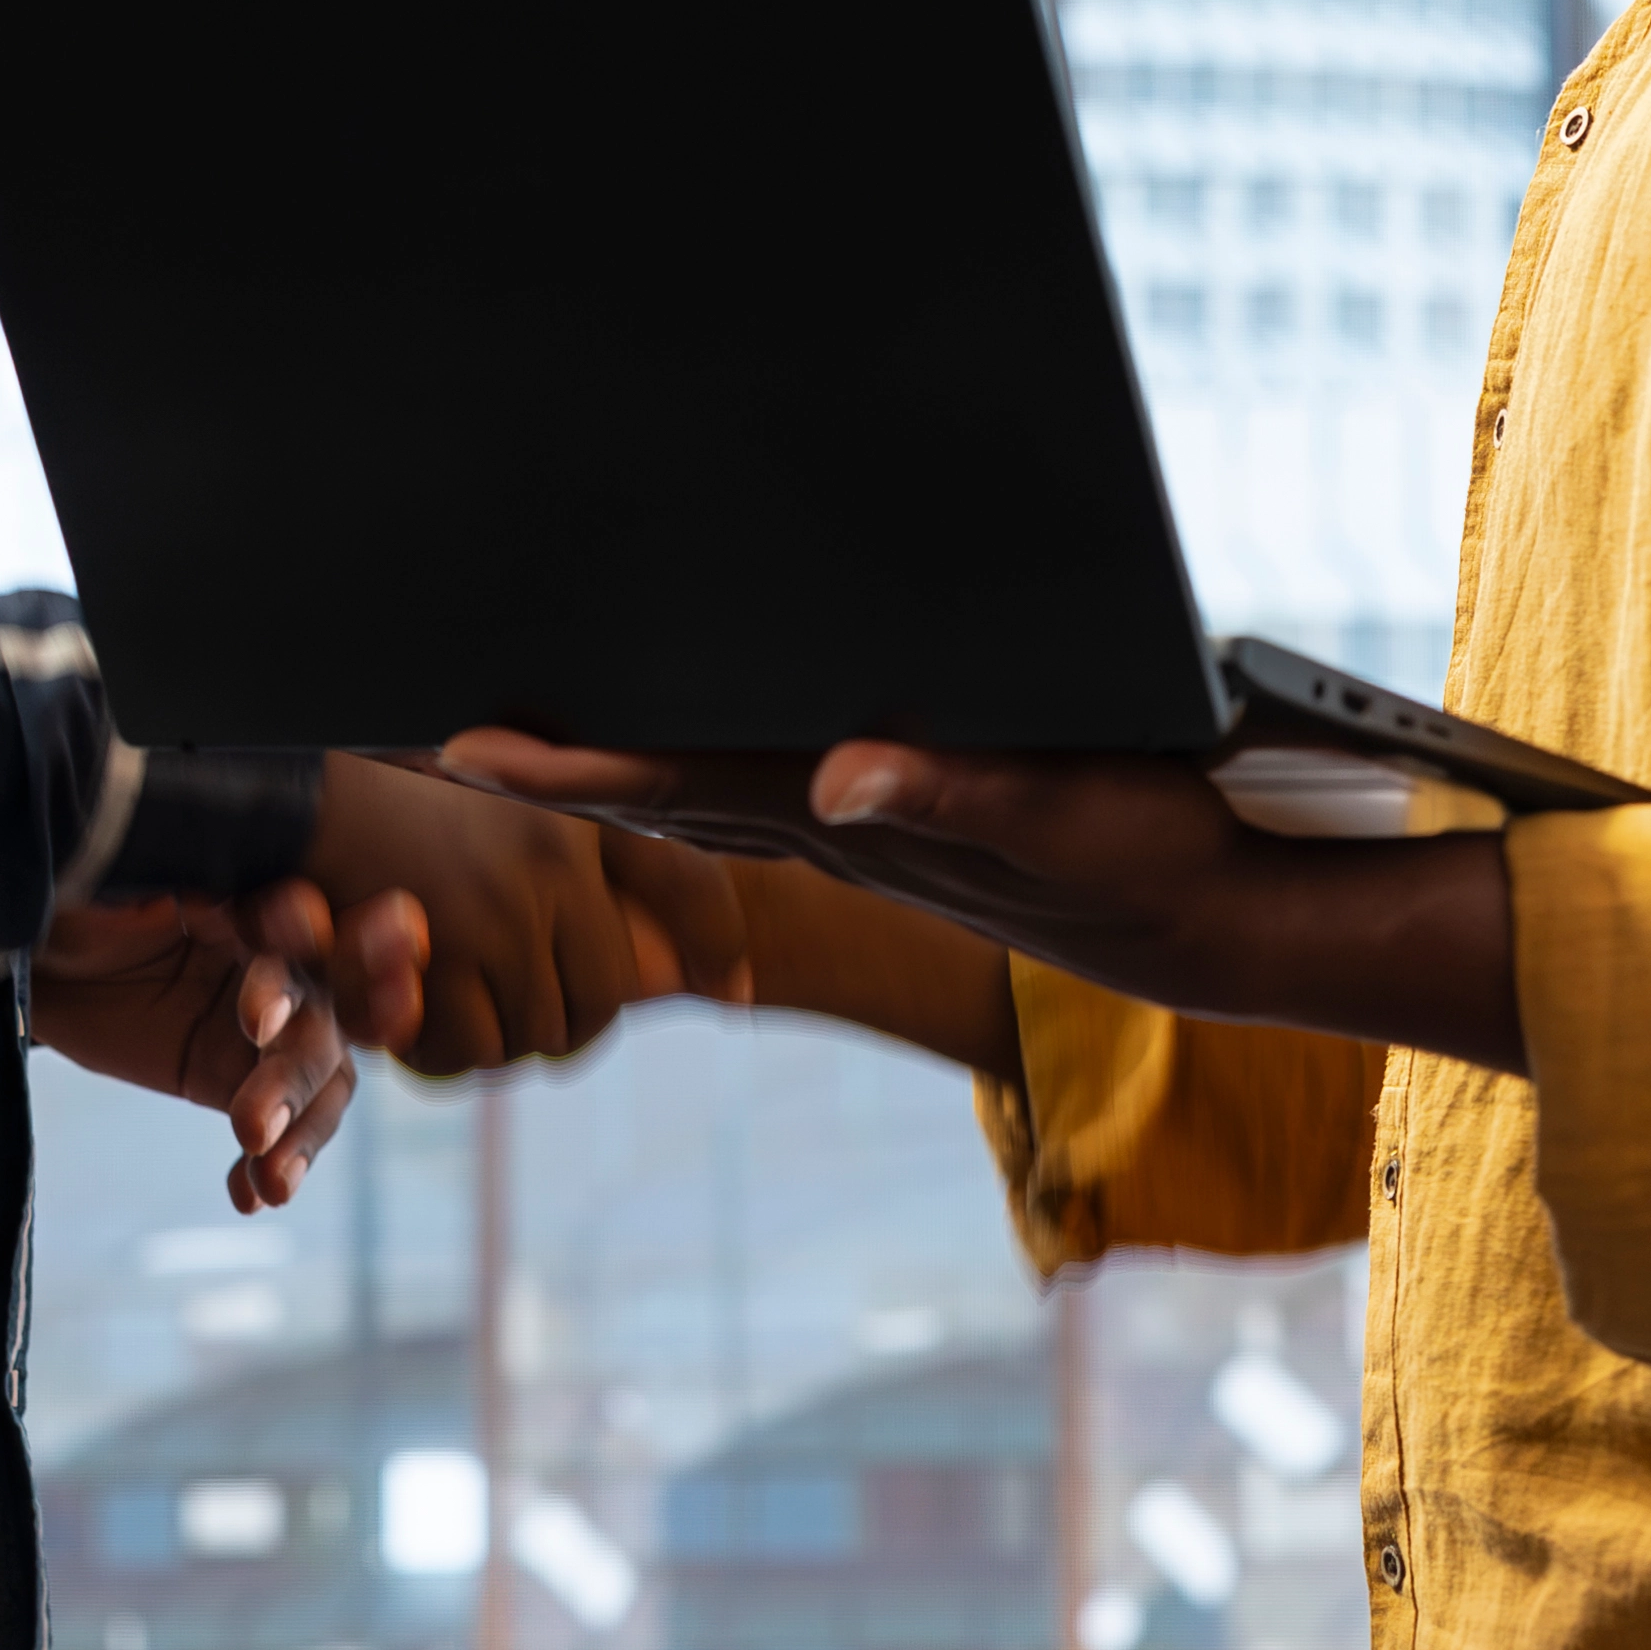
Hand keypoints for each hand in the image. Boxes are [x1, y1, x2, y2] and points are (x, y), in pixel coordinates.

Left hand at [30, 877, 357, 1209]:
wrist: (43, 966)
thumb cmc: (67, 913)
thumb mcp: (87, 904)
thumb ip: (129, 905)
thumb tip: (158, 910)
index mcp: (244, 902)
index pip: (293, 930)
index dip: (292, 973)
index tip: (255, 1019)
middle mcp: (273, 960)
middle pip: (319, 1018)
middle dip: (294, 1074)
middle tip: (252, 1125)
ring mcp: (266, 1028)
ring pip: (320, 1079)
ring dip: (304, 1132)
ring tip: (274, 1182)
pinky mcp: (239, 1080)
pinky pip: (280, 1130)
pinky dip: (271, 1166)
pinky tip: (251, 1197)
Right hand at [305, 752, 755, 1077]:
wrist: (297, 796)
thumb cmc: (416, 795)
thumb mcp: (538, 796)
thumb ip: (643, 870)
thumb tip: (744, 985)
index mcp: (569, 830)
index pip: (669, 914)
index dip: (712, 952)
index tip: (739, 988)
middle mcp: (540, 879)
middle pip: (594, 1007)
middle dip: (566, 1016)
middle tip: (526, 992)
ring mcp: (482, 928)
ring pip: (527, 1039)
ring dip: (498, 1036)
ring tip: (468, 995)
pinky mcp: (420, 970)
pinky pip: (459, 1055)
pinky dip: (443, 1049)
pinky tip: (423, 1009)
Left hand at [433, 732, 1527, 1075]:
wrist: (1220, 922)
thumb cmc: (1149, 855)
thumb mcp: (1063, 814)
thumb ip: (950, 795)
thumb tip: (834, 779)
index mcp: (860, 818)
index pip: (686, 784)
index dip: (572, 770)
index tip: (467, 747)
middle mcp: (840, 826)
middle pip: (661, 788)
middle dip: (549, 763)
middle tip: (430, 730)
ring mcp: (864, 829)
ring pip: (702, 790)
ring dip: (605, 762)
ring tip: (508, 727)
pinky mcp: (899, 819)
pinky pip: (763, 789)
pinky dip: (689, 770)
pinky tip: (654, 744)